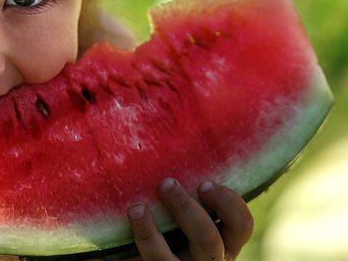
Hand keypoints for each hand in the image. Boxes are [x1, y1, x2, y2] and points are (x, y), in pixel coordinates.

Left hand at [126, 178, 253, 260]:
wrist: (137, 252)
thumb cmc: (164, 221)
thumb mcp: (183, 210)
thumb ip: (189, 187)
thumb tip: (179, 127)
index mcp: (222, 241)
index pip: (241, 225)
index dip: (230, 204)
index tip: (204, 183)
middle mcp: (209, 259)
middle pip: (209, 238)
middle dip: (187, 209)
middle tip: (166, 184)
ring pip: (181, 252)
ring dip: (159, 226)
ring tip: (140, 203)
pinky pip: (156, 258)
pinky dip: (145, 234)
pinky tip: (134, 212)